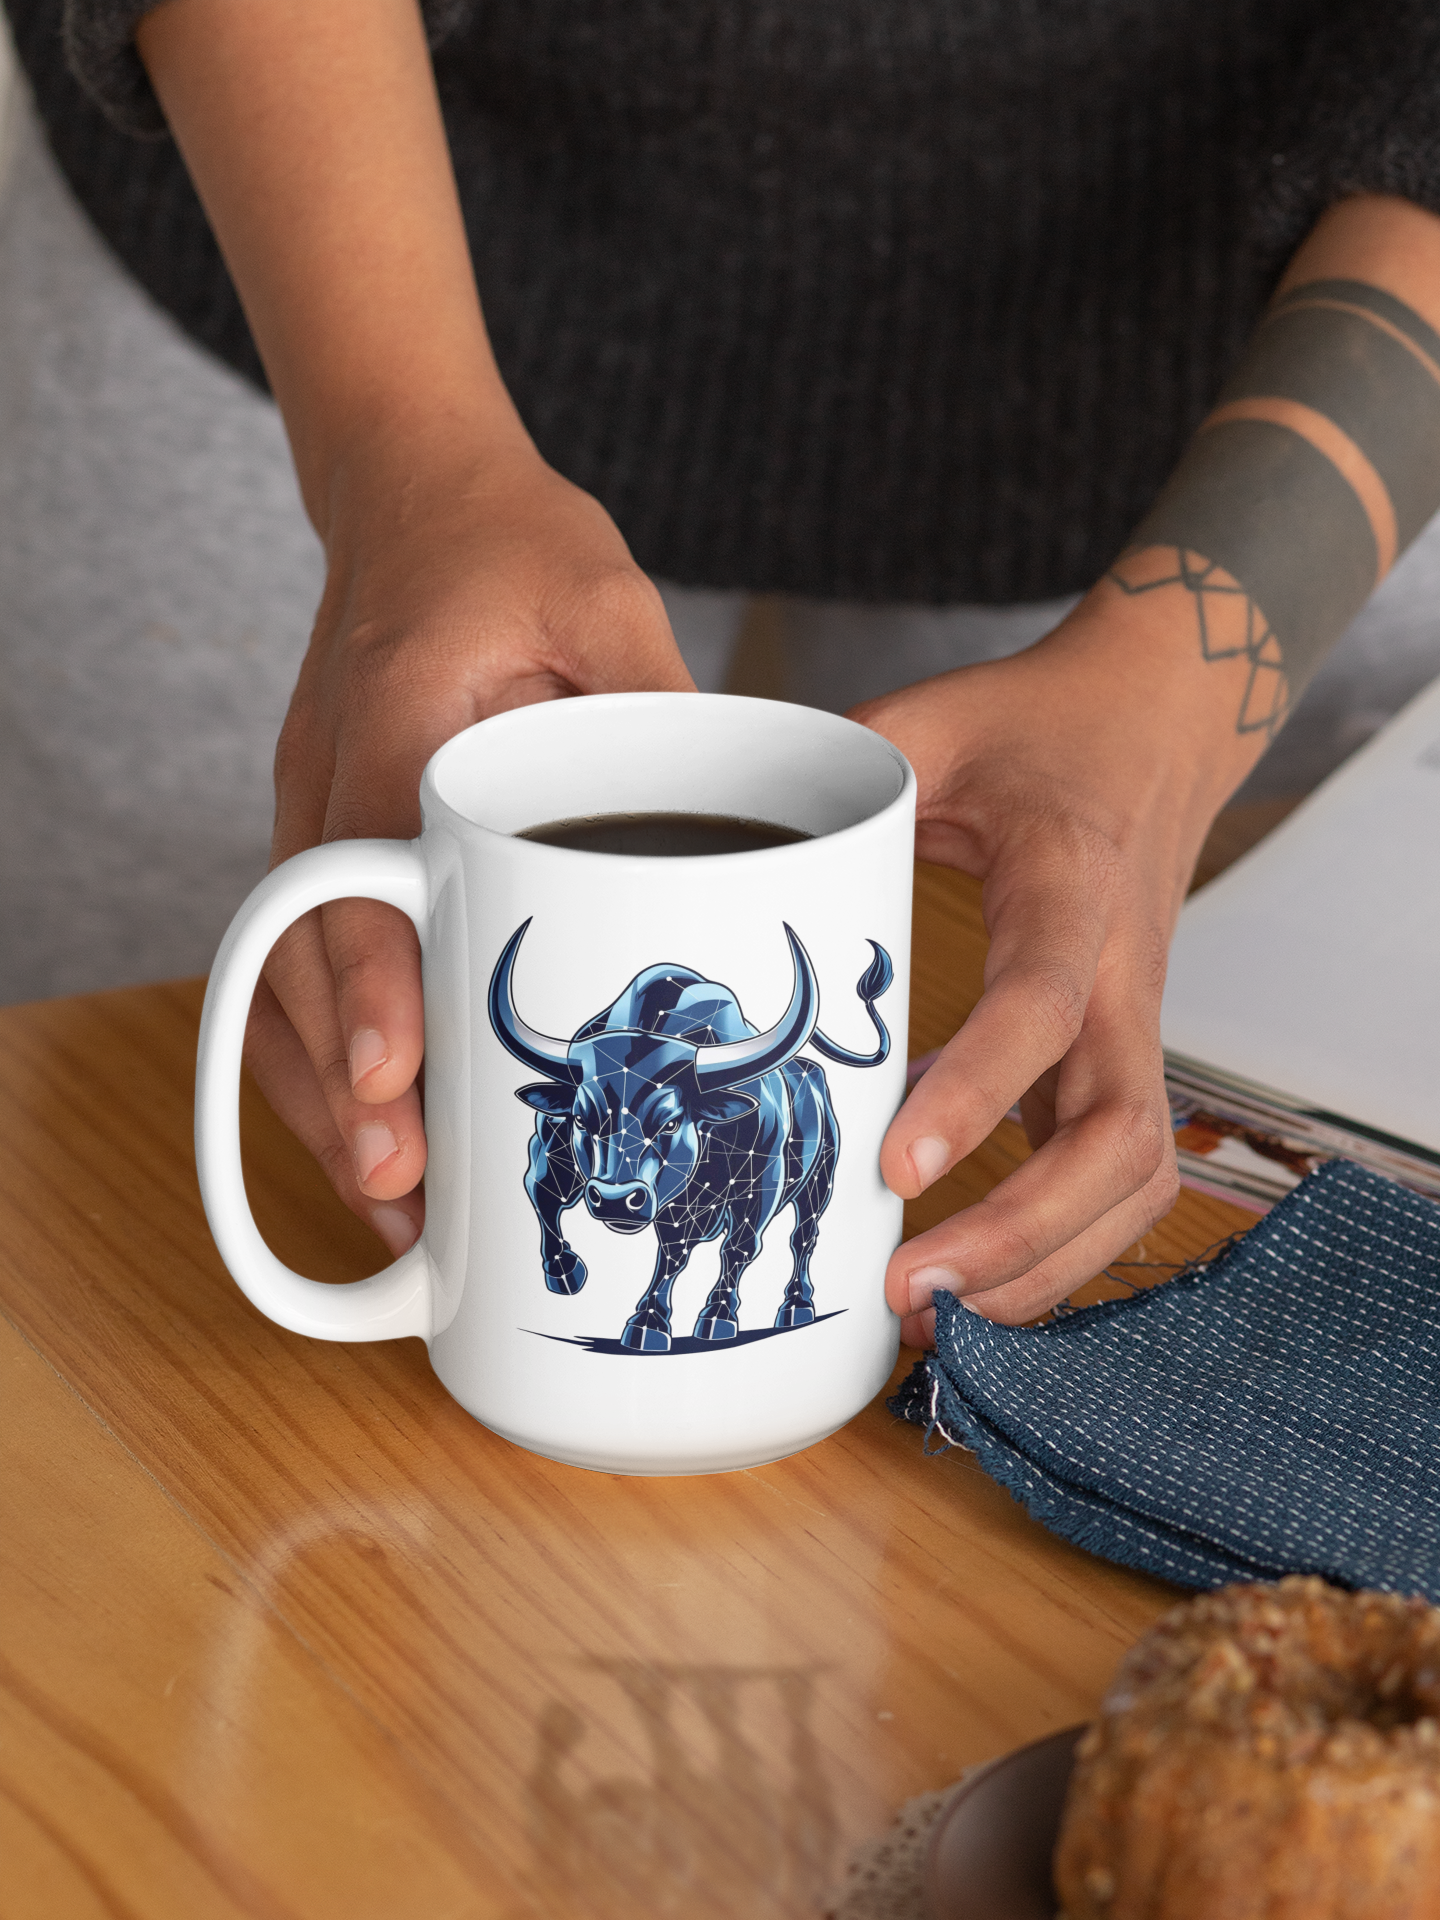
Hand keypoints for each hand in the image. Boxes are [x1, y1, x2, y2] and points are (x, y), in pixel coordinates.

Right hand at [248, 430, 691, 1254]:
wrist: (412, 493)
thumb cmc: (510, 542)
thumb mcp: (604, 594)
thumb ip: (659, 700)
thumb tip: (750, 827)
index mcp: (392, 719)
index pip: (360, 864)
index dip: (369, 977)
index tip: (394, 1074)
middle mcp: (326, 783)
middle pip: (299, 957)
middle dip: (340, 1085)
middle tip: (400, 1191)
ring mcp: (311, 819)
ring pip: (281, 982)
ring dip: (324, 1101)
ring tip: (395, 1215)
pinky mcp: (328, 846)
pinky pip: (302, 971)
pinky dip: (329, 1062)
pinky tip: (385, 1140)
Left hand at [856, 589, 1242, 1333]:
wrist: (1160, 721)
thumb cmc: (1043, 726)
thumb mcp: (934, 718)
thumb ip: (836, 773)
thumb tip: (714, 828)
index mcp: (1071, 888)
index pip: (1042, 1008)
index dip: (978, 1093)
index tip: (895, 1167)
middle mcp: (1123, 977)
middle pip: (1117, 1138)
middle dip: (1023, 1233)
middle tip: (909, 1291)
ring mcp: (1135, 1028)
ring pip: (1136, 1179)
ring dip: (1048, 1264)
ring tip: (936, 1317)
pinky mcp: (1122, 1060)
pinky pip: (1120, 1179)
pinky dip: (1063, 1250)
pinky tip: (978, 1287)